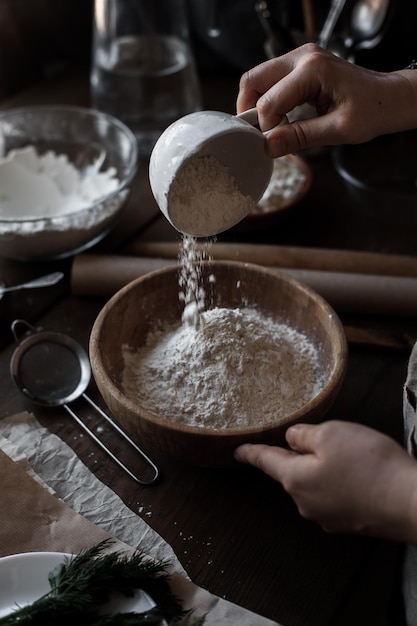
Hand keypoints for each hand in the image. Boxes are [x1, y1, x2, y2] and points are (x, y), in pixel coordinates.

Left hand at [235, 420, 416, 543]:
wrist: (410, 503)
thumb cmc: (368, 464)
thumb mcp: (331, 434)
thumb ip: (304, 435)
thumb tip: (292, 440)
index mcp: (294, 479)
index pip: (265, 460)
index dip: (251, 452)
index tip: (237, 451)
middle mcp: (305, 502)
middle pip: (292, 472)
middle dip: (299, 455)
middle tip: (319, 438)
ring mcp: (327, 516)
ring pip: (314, 484)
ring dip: (321, 468)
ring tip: (349, 454)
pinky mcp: (349, 522)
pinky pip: (334, 495)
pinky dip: (339, 482)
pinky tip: (359, 473)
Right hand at [237, 43, 416, 156]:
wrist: (388, 97)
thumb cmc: (372, 110)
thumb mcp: (337, 130)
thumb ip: (300, 137)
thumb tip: (268, 147)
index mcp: (313, 70)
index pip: (269, 101)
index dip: (266, 128)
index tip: (274, 146)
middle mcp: (303, 56)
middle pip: (253, 80)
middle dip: (249, 111)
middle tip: (259, 136)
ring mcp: (300, 58)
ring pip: (257, 80)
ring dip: (257, 107)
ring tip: (272, 129)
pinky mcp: (300, 65)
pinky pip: (270, 82)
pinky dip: (268, 102)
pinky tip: (280, 120)